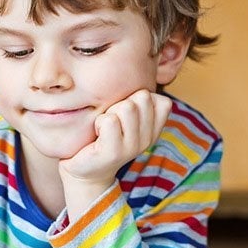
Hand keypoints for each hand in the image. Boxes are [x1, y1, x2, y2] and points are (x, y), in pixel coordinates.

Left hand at [59, 91, 171, 219]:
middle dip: (122, 102)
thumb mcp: (125, 119)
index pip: (163, 101)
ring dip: (109, 112)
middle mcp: (147, 140)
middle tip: (110, 120)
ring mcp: (132, 147)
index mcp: (152, 130)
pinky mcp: (114, 153)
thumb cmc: (102, 136)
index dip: (139, 99)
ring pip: (127, 107)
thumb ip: (136, 103)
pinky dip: (98, 122)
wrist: (84, 170)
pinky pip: (109, 121)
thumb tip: (137, 77)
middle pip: (143, 97)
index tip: (125, 113)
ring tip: (103, 127)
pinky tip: (96, 134)